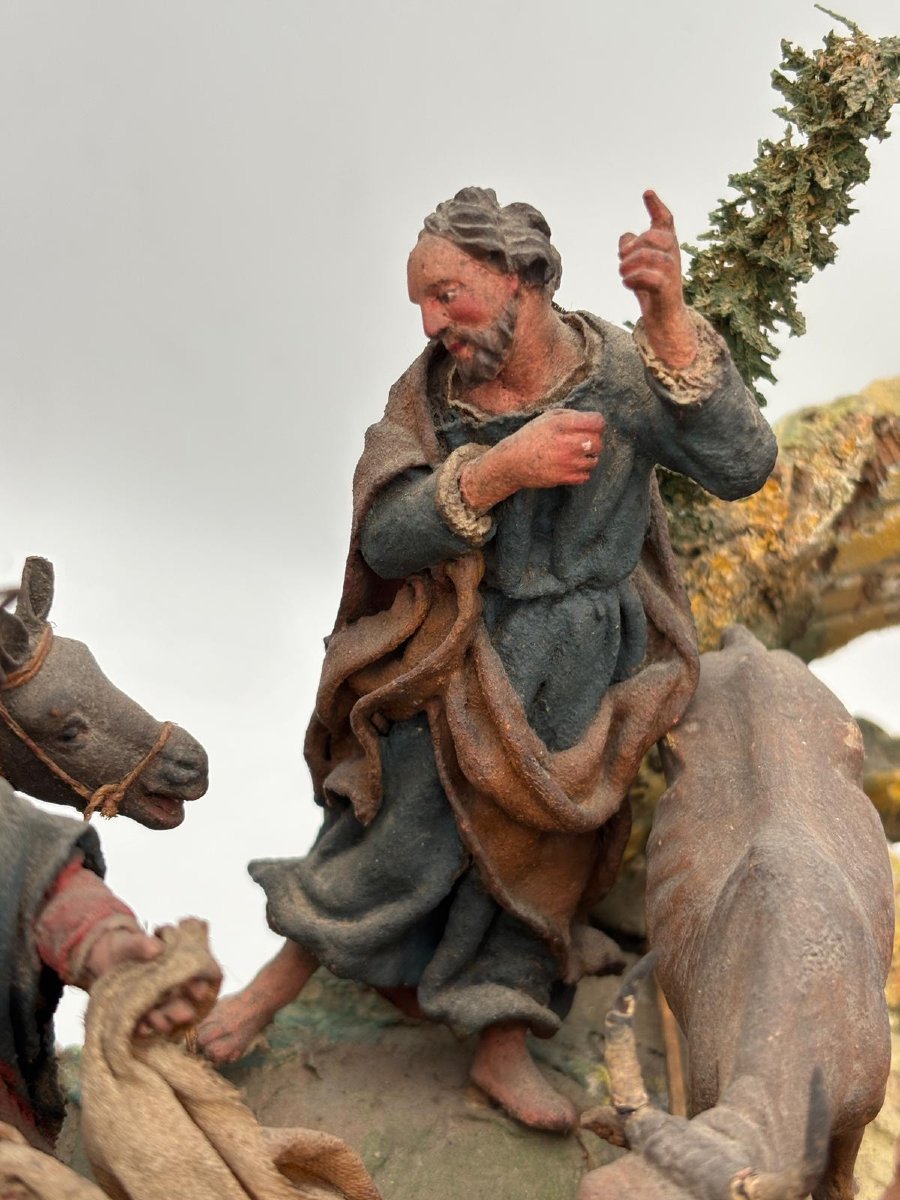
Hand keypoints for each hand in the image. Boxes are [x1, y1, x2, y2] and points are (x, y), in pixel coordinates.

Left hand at [85, 926, 220, 1037]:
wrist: (106, 959)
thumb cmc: (127, 947)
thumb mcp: (132, 942)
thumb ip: (142, 944)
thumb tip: (156, 948)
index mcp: (177, 971)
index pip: (194, 981)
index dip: (199, 987)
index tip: (199, 991)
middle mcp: (170, 992)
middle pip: (181, 1004)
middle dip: (183, 1009)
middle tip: (185, 1013)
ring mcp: (154, 1006)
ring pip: (164, 1017)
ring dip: (164, 1021)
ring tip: (158, 1020)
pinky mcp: (137, 1016)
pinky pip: (143, 1025)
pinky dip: (143, 1028)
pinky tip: (141, 1028)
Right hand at [460, 409, 604, 509]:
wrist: (512, 462)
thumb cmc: (530, 437)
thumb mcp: (547, 418)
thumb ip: (569, 415)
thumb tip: (589, 420)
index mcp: (563, 424)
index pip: (597, 422)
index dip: (596, 423)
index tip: (591, 426)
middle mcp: (567, 443)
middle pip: (598, 442)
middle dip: (593, 441)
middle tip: (583, 442)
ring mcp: (567, 462)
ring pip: (594, 460)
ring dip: (588, 458)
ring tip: (575, 455)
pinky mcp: (564, 478)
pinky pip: (586, 476)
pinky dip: (582, 472)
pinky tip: (572, 466)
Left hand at [619, 190, 697, 368]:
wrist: (665, 319)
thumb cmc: (651, 289)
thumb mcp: (639, 265)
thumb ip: (631, 248)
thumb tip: (626, 236)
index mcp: (667, 248)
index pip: (666, 221)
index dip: (657, 207)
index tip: (646, 192)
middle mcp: (673, 257)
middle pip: (657, 237)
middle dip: (637, 243)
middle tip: (622, 257)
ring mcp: (672, 274)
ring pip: (652, 257)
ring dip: (631, 263)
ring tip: (622, 272)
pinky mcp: (666, 292)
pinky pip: (650, 279)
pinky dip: (634, 279)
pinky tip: (626, 283)